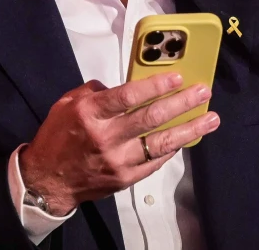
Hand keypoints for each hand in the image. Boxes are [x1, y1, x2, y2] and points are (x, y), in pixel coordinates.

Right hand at [18, 73, 219, 215]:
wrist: (47, 180)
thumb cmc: (58, 137)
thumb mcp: (67, 104)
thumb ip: (95, 91)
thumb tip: (123, 86)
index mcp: (90, 114)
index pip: (128, 96)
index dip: (156, 86)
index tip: (177, 77)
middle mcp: (106, 137)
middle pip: (151, 117)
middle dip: (181, 103)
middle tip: (202, 92)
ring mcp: (118, 160)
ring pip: (161, 142)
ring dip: (189, 129)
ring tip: (210, 119)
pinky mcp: (126, 178)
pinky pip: (155, 161)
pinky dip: (172, 148)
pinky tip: (187, 138)